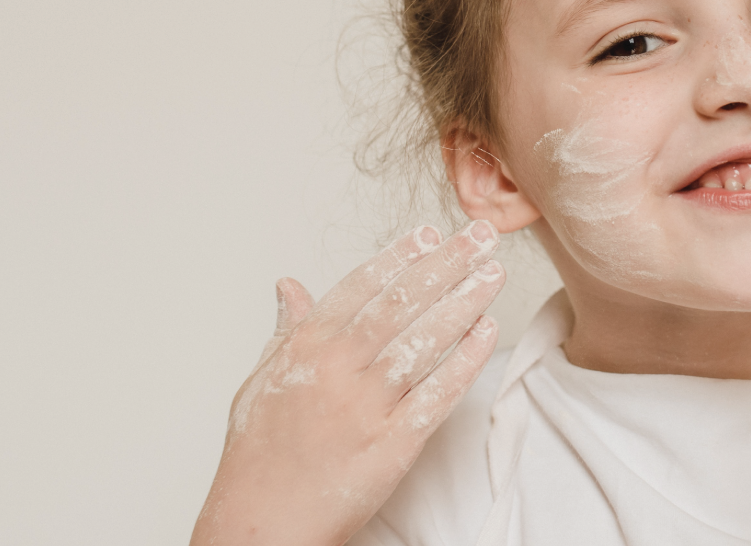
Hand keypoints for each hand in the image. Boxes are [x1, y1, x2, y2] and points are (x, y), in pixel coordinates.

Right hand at [190, 221, 505, 545]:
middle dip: (446, 264)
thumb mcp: (260, 383)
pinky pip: (438, 394)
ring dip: (464, 302)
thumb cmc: (258, 459)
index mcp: (305, 349)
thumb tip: (289, 285)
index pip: (361, 287)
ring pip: (425, 341)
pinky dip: (465, 361)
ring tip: (492, 273)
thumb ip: (286, 331)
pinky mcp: (393, 444)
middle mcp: (338, 370)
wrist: (262, 526)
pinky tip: (486, 331)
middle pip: (402, 303)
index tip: (430, 233)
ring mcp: (367, 406)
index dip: (400, 257)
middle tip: (480, 238)